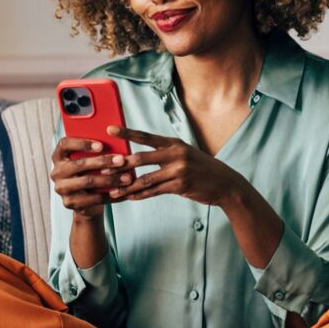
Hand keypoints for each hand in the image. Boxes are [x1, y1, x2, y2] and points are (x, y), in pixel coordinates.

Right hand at [50, 136, 135, 218]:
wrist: (86, 200)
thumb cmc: (91, 172)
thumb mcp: (91, 159)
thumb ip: (97, 150)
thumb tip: (117, 142)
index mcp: (59, 156)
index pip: (65, 144)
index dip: (82, 143)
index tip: (101, 145)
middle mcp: (56, 171)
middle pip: (79, 164)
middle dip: (103, 161)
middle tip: (122, 160)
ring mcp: (61, 188)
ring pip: (87, 181)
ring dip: (110, 179)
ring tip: (127, 178)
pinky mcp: (70, 203)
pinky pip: (92, 198)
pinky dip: (110, 195)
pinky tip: (124, 191)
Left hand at [104, 125, 245, 206]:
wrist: (225, 183)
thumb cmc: (202, 169)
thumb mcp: (186, 154)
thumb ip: (166, 154)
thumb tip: (142, 157)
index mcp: (174, 143)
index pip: (146, 137)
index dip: (127, 133)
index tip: (110, 129)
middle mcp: (176, 154)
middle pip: (141, 158)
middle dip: (121, 164)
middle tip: (103, 167)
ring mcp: (178, 170)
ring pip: (145, 178)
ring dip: (127, 185)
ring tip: (113, 190)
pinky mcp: (180, 185)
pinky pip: (154, 191)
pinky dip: (141, 195)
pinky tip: (130, 198)